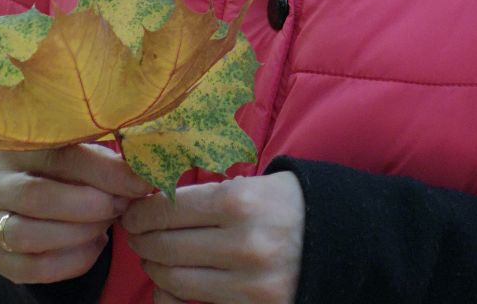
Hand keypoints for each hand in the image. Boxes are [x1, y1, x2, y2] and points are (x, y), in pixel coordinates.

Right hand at [0, 141, 154, 284]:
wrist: (38, 192)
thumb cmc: (71, 164)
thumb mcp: (86, 150)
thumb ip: (109, 160)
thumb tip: (146, 174)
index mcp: (18, 142)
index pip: (59, 156)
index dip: (104, 172)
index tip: (140, 183)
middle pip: (36, 197)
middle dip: (89, 206)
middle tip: (121, 206)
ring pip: (27, 235)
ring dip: (78, 234)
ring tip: (106, 224)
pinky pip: (31, 269)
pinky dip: (71, 262)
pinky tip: (94, 246)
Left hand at [120, 171, 304, 303]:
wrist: (343, 239)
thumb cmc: (290, 203)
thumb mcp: (256, 183)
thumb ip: (210, 193)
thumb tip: (157, 202)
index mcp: (240, 201)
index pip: (169, 209)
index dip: (142, 212)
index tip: (133, 212)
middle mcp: (242, 243)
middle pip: (166, 246)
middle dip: (142, 240)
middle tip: (136, 233)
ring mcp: (248, 282)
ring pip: (175, 280)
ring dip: (154, 268)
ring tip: (152, 255)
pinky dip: (176, 295)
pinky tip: (172, 282)